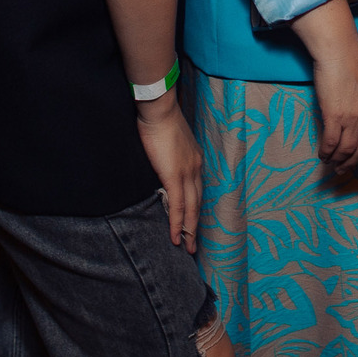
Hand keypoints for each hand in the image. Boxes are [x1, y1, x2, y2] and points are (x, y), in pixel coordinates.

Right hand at [136, 91, 201, 253]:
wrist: (159, 109)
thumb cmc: (160, 120)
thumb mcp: (170, 141)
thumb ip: (170, 156)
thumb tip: (163, 166)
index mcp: (195, 159)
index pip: (198, 190)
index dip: (196, 208)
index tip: (194, 222)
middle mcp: (195, 168)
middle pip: (198, 203)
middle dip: (196, 226)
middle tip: (194, 245)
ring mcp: (187, 173)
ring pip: (191, 208)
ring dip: (189, 230)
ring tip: (187, 247)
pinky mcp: (174, 176)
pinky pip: (178, 206)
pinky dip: (177, 223)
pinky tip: (176, 237)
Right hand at [292, 0, 357, 174]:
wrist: (339, 51)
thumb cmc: (352, 66)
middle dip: (353, 165)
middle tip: (344, 171)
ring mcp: (354, 118)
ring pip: (347, 151)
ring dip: (338, 161)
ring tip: (331, 164)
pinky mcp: (335, 116)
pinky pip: (331, 143)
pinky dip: (326, 153)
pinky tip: (322, 155)